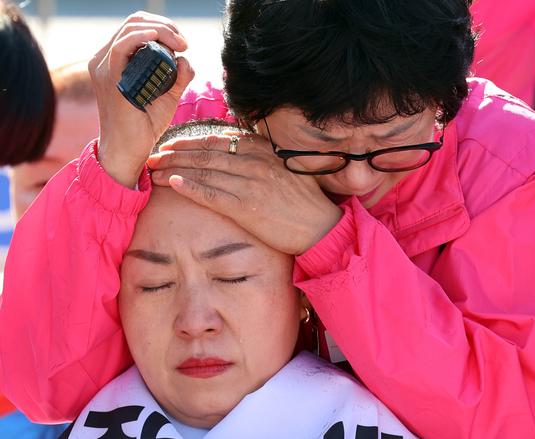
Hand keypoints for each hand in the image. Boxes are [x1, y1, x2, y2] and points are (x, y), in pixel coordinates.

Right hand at [89, 11, 194, 187]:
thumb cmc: (144, 126)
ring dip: (160, 31)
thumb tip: (186, 59)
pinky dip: (140, 37)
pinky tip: (157, 38)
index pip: (136, 27)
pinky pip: (121, 47)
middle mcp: (105, 59)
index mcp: (116, 60)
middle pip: (134, 23)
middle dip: (165, 26)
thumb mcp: (167, 95)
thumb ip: (178, 76)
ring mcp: (104, 67)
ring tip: (180, 44)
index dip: (163, 27)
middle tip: (184, 43)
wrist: (128, 151)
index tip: (183, 43)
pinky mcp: (109, 79)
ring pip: (130, 29)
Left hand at [147, 133, 342, 254]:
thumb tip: (235, 148)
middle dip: (174, 154)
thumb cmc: (302, 199)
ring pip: (203, 171)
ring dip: (175, 170)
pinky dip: (191, 187)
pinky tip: (174, 184)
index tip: (171, 145)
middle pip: (205, 153)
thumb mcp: (283, 167)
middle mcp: (253, 162)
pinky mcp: (246, 207)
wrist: (319, 226)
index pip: (217, 140)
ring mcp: (249, 183)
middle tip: (153, 156)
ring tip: (155, 172)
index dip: (189, 141)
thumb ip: (259, 156)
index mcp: (261, 150)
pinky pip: (212, 194)